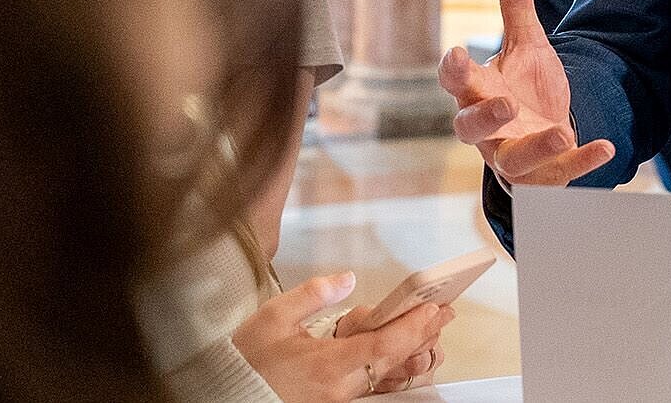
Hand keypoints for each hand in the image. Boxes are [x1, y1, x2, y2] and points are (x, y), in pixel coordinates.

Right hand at [233, 272, 452, 402]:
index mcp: (327, 365)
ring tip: (430, 328)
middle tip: (443, 312)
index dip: (412, 327)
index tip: (432, 307)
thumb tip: (346, 280)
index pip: (383, 346)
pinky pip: (372, 385)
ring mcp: (339, 400)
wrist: (227, 395)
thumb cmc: (247, 360)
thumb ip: (314, 295)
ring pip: (385, 375)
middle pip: (393, 362)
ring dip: (411, 352)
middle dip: (421, 335)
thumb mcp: (274, 317)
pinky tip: (402, 351)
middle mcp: (339, 388)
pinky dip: (391, 366)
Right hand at [437, 0, 615, 185]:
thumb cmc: (526, 87)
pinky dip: (581, 163)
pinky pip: (557, 177)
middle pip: (470, 128)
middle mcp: (488, 128)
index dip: (452, 70)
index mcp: (478, 91)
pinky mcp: (542, 176)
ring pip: (512, 161)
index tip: (457, 54)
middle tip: (506, 104)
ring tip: (563, 133)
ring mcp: (513, 155)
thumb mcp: (527, 43)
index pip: (455, 81)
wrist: (552, 131)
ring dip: (536, 148)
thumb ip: (514, 4)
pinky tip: (606, 147)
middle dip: (485, 117)